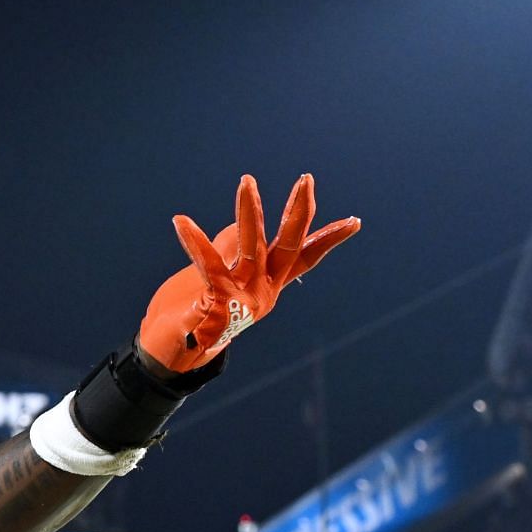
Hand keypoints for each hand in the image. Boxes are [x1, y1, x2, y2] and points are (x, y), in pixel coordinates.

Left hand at [137, 174, 359, 374]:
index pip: (305, 258)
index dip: (328, 239)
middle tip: (306, 179)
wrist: (176, 352)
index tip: (355, 221)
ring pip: (252, 247)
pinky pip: (208, 265)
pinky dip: (195, 241)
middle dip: (298, 212)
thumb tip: (240, 223)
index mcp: (268, 285)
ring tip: (247, 181)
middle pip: (290, 247)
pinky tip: (181, 221)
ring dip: (249, 211)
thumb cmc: (198, 310)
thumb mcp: (220, 275)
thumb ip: (233, 252)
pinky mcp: (219, 303)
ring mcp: (244, 298)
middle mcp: (263, 291)